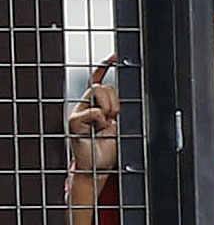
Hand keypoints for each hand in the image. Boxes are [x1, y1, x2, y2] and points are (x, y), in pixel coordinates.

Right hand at [67, 58, 118, 180]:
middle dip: (115, 101)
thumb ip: (119, 110)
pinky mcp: (74, 122)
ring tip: (106, 125)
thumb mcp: (120, 126)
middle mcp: (86, 106)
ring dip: (109, 108)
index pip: (99, 81)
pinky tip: (98, 130)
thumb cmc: (108, 148)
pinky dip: (100, 120)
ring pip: (98, 93)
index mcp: (97, 105)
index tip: (114, 56)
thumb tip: (128, 100)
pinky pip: (93, 112)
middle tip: (113, 118)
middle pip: (104, 86)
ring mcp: (79, 112)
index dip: (105, 66)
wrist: (98, 168)